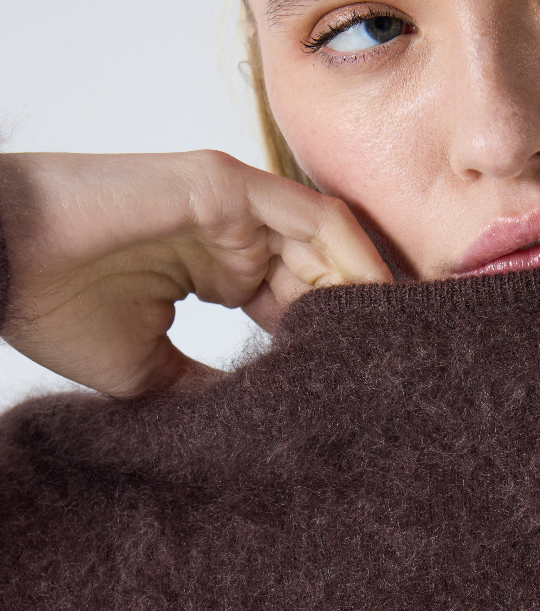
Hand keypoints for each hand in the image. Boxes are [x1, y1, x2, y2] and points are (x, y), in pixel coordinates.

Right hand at [0, 151, 391, 398]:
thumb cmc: (58, 311)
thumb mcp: (154, 373)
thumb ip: (214, 387)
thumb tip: (267, 426)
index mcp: (220, 271)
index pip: (302, 301)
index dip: (341, 339)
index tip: (373, 386)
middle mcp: (235, 236)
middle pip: (326, 270)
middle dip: (369, 315)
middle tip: (410, 367)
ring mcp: (232, 205)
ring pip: (328, 239)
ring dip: (370, 285)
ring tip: (404, 338)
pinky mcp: (222, 184)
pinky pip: (309, 214)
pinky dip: (350, 251)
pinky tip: (377, 296)